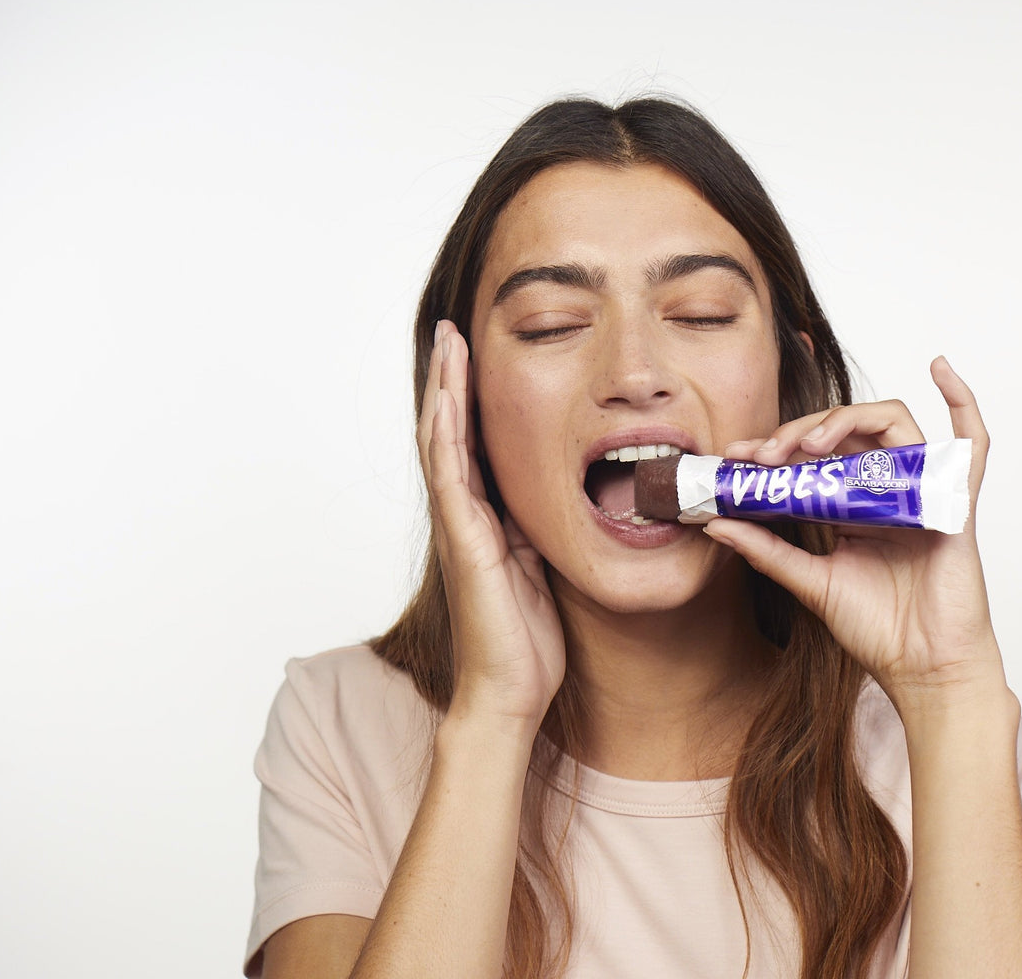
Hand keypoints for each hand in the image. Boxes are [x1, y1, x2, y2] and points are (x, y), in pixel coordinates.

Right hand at [417, 320, 565, 729]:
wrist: (509, 692)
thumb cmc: (529, 640)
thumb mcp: (545, 566)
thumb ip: (544, 529)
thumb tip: (578, 496)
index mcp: (488, 517)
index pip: (474, 442)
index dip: (472, 397)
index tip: (476, 352)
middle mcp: (467, 514)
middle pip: (450, 431)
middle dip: (452, 379)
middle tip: (453, 329)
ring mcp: (460, 526)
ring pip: (442, 443)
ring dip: (444, 391)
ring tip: (447, 343)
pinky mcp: (464, 542)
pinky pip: (450, 477)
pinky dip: (446, 435)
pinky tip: (447, 400)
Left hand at [705, 357, 1004, 714]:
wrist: (923, 670)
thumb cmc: (878, 631)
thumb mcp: (809, 583)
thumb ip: (766, 550)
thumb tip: (716, 522)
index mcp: (852, 504)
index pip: (812, 455)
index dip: (773, 447)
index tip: (734, 457)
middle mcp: (887, 490)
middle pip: (846, 432)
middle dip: (799, 432)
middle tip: (764, 454)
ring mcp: (922, 492)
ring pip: (890, 424)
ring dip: (847, 419)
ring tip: (811, 442)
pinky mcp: (955, 505)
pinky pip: (971, 445)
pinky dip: (962, 401)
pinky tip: (941, 369)